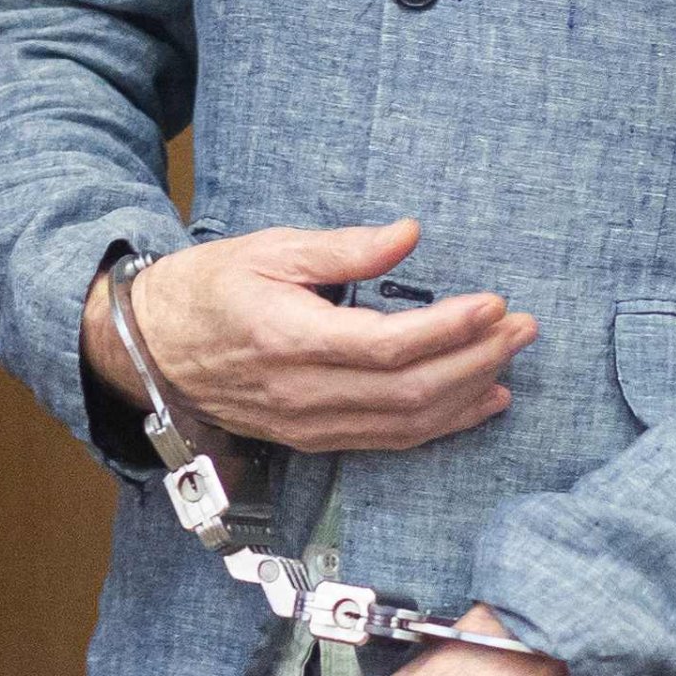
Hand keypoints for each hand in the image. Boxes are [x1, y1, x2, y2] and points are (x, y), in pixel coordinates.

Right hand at [81, 220, 535, 452]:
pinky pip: (389, 441)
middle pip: (410, 391)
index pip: (389, 345)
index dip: (450, 328)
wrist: (152, 349)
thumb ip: (344, 248)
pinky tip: (478, 403)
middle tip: (523, 328)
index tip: (494, 303)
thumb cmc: (209, 289)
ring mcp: (309, 424)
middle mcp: (303, 392)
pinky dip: (441, 426)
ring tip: (511, 361)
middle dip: (476, 360)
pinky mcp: (314, 439)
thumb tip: (409, 235)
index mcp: (290, 338)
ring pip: (406, 424)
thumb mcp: (270, 249)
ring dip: (468, 395)